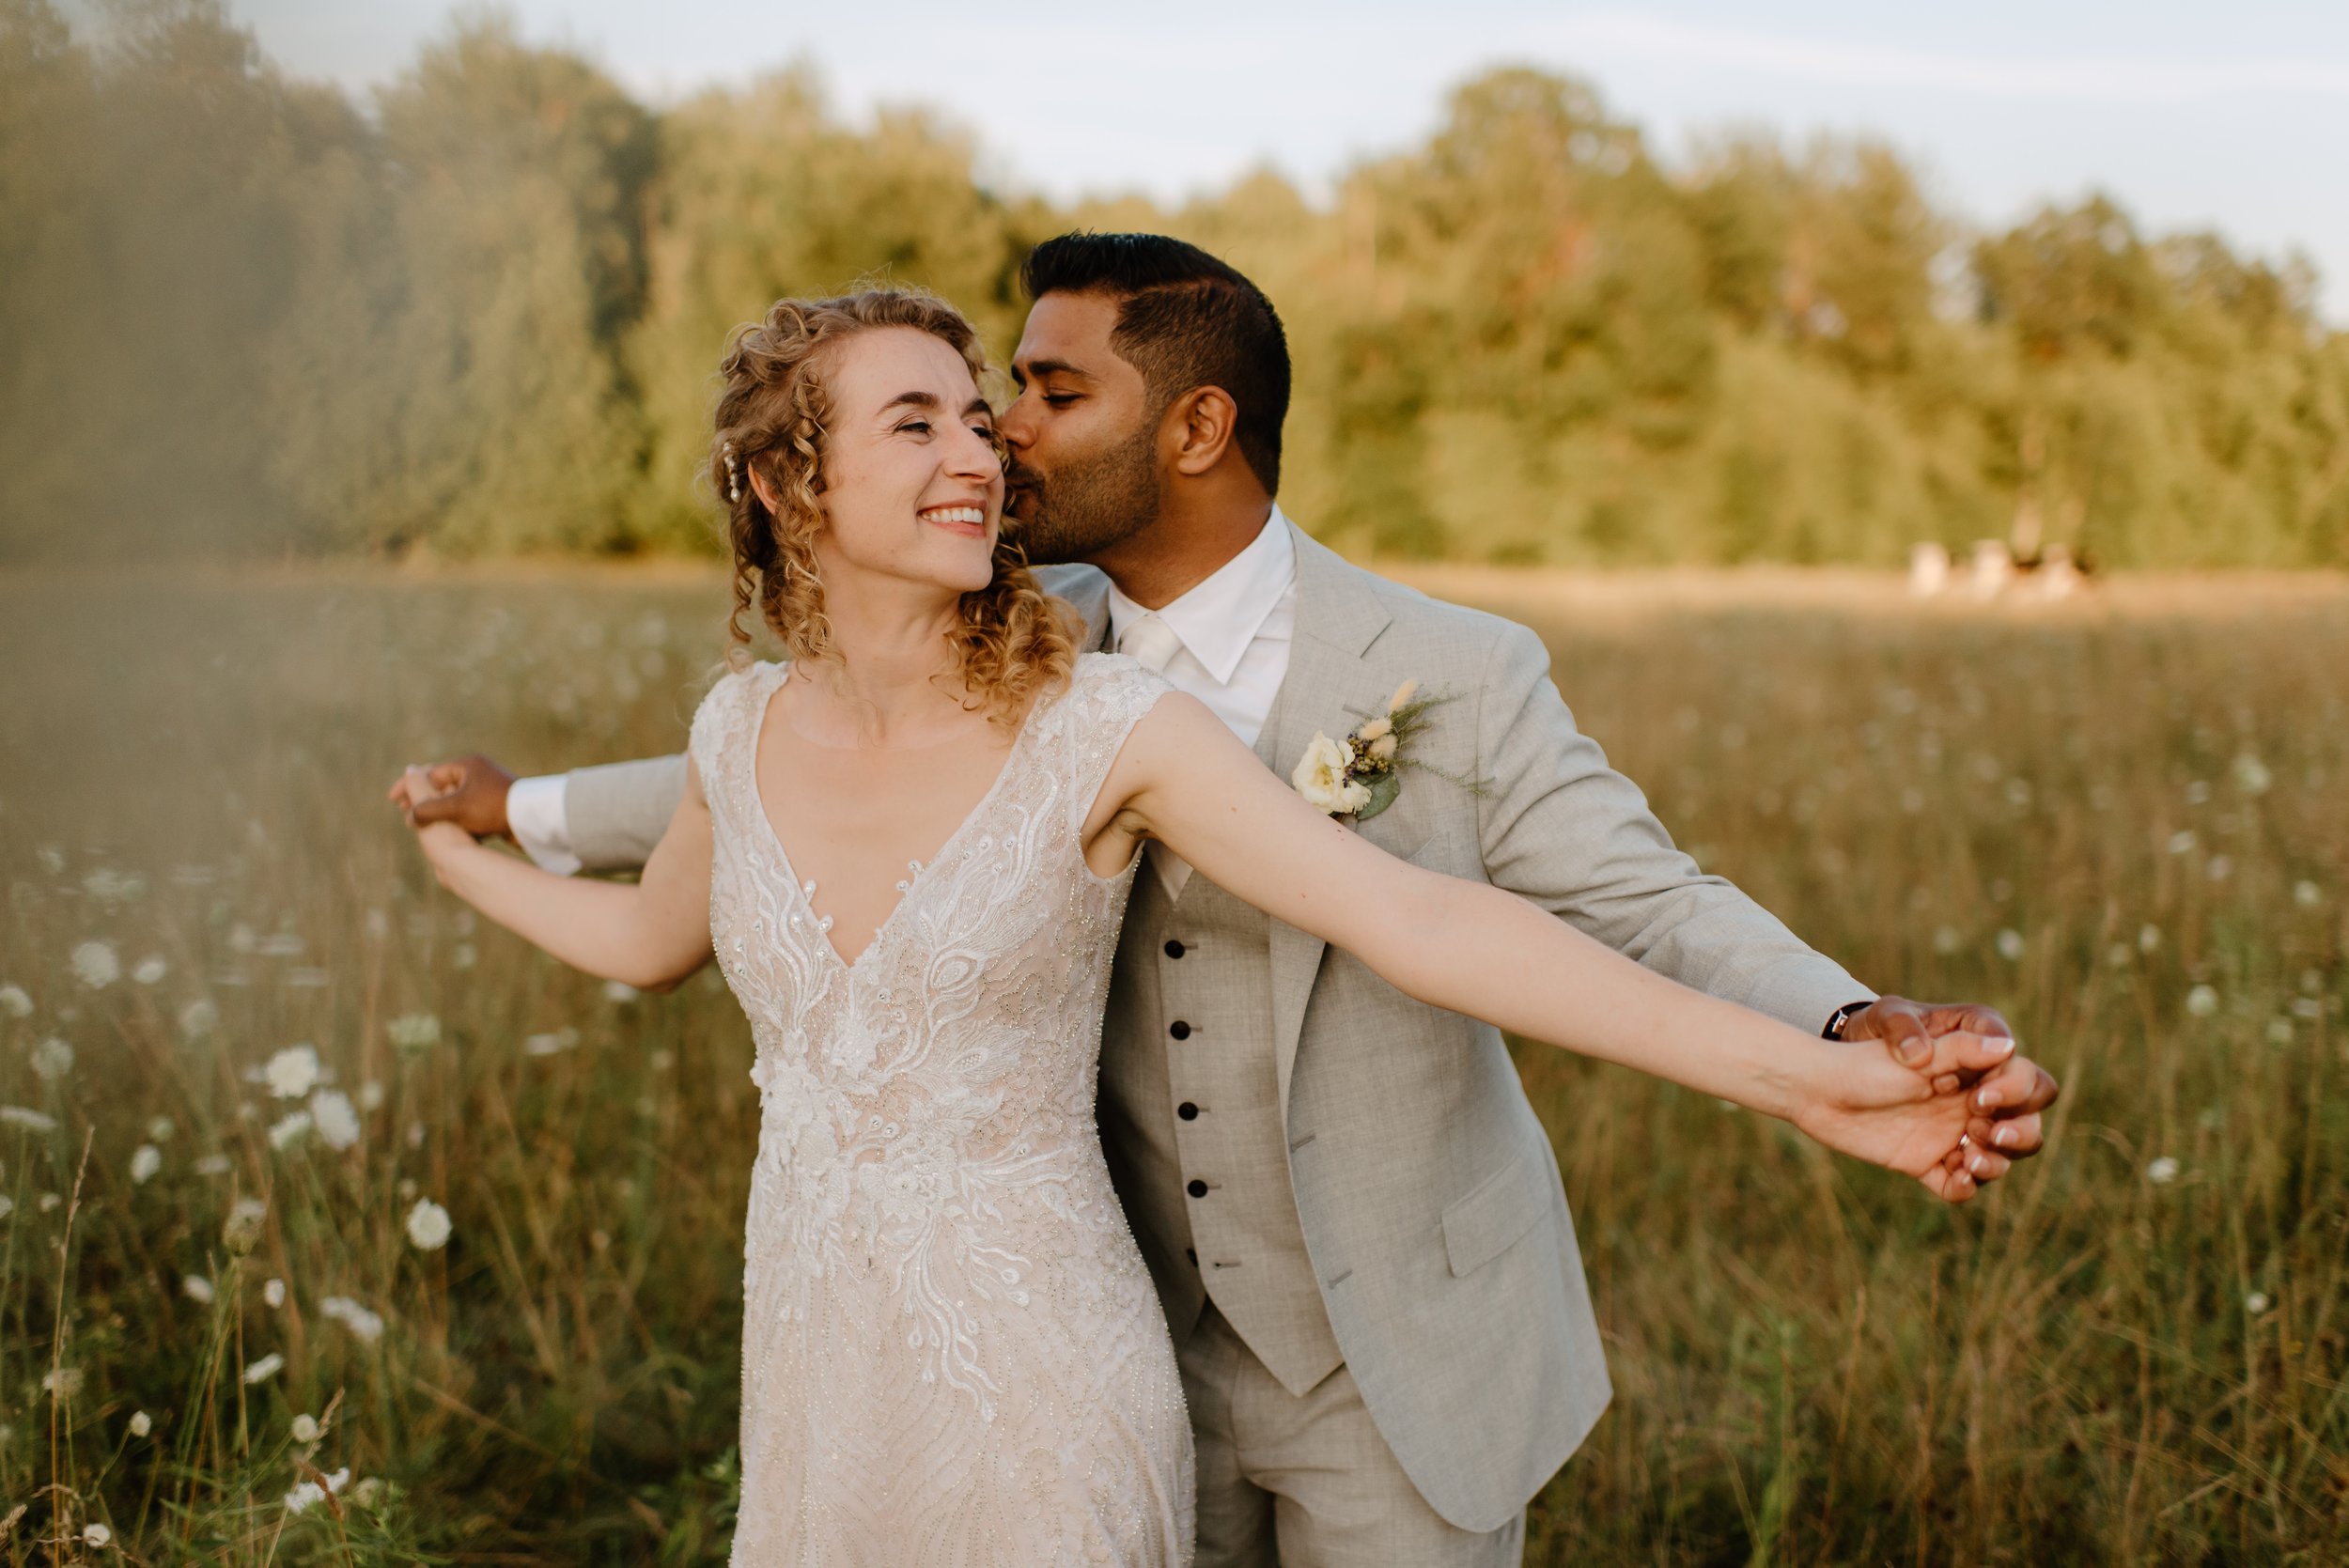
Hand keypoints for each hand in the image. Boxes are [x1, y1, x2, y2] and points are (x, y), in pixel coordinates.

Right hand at [386, 753, 514, 838]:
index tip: (393, 799)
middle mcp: (477, 774)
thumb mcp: (456, 808)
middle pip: (441, 785)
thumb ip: (428, 809)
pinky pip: (467, 811)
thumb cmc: (494, 808)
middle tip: (403, 811)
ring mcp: (486, 790)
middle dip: (421, 799)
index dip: (409, 786)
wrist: (533, 820)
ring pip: (453, 800)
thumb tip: (409, 816)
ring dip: (437, 811)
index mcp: (467, 765)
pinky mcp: (494, 806)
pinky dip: (454, 819)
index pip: (430, 773)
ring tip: (420, 824)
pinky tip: (445, 831)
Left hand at [1789, 1027, 2029, 1203]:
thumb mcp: (1913, 1047)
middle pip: (2028, 1123)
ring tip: (1966, 1159)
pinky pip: (1960, 1184)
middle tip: (1984, 1131)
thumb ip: (1957, 1045)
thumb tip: (2008, 1045)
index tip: (1980, 1097)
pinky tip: (1951, 1178)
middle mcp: (1973, 1101)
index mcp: (1977, 1066)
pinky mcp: (1928, 1162)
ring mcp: (1952, 1133)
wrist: (1816, 1087)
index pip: (2027, 1080)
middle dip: (2021, 1132)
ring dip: (1996, 1163)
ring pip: (2001, 1158)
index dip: (2015, 1091)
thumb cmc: (1864, 1055)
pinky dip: (1963, 1186)